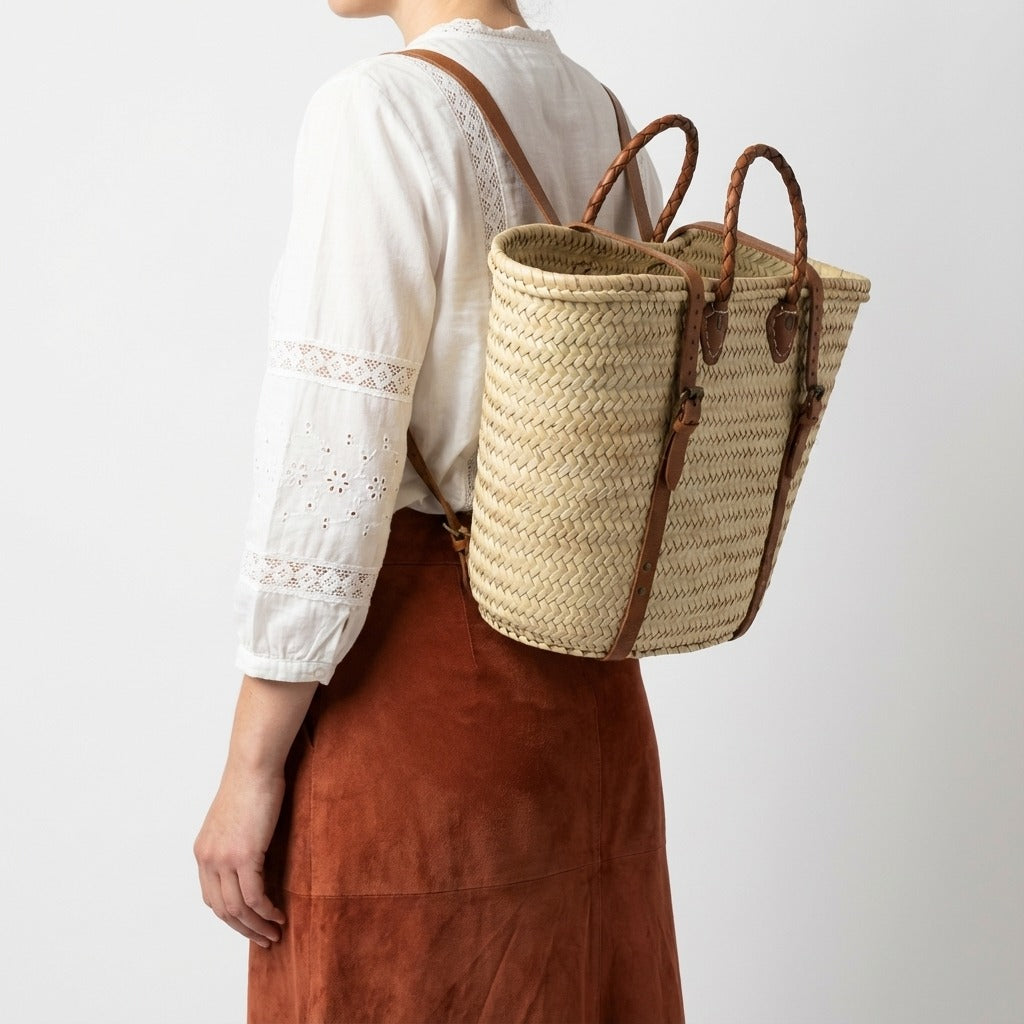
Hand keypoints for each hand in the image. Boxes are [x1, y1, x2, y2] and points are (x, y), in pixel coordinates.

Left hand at [194, 764, 287, 947]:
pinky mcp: (245, 855)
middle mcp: (208, 859)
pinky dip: (266, 911)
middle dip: (243, 929)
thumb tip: (251, 862)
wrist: (254, 766)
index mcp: (203, 852)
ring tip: (274, 933)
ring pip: (238, 908)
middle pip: (222, 909)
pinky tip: (279, 915)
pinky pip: (254, 896)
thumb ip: (235, 843)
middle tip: (264, 939)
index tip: (250, 924)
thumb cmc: (250, 785)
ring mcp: (224, 858)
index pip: (212, 898)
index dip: (231, 917)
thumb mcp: (234, 820)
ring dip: (257, 926)